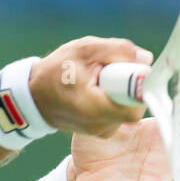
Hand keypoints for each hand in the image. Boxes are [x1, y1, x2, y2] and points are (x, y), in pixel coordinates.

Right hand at [30, 36, 152, 137]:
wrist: (34, 96)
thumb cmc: (56, 71)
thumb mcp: (86, 49)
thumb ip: (119, 50)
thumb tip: (145, 58)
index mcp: (94, 108)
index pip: (136, 103)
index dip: (138, 83)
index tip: (129, 69)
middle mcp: (100, 126)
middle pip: (135, 104)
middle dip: (128, 85)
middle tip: (109, 71)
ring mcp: (101, 131)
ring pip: (128, 107)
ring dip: (120, 91)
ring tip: (97, 81)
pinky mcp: (102, 131)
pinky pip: (120, 112)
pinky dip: (114, 99)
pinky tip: (96, 90)